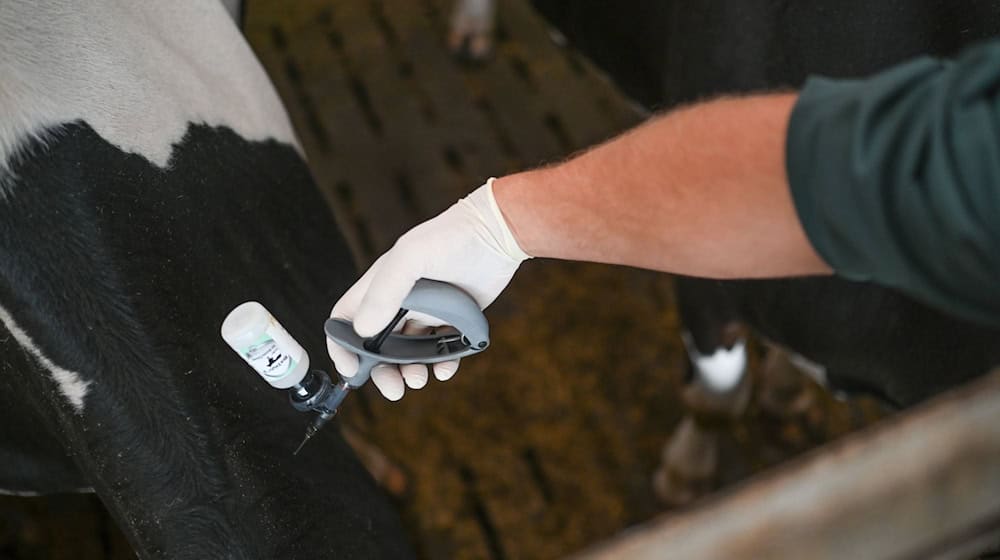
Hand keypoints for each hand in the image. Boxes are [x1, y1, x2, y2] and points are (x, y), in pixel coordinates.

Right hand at [327, 178, 530, 399]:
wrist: (499, 232)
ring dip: (410, 371)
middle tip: (394, 389)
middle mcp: (400, 300)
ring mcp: (428, 311)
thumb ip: (384, 292)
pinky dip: (441, 364)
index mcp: (381, 285)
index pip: (347, 318)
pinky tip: (446, 368)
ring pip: (409, 352)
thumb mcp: (411, 258)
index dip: (342, 346)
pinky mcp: (455, 319)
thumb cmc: (451, 237)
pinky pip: (442, 350)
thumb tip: (362, 330)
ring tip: (420, 379)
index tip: (352, 371)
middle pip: (377, 345)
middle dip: (382, 371)